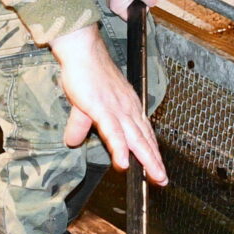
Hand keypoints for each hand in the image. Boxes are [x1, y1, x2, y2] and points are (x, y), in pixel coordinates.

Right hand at [51, 24, 166, 183]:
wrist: (82, 52)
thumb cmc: (86, 74)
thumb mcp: (83, 105)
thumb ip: (80, 125)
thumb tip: (71, 142)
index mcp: (127, 107)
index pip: (144, 133)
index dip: (151, 151)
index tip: (158, 168)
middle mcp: (128, 109)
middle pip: (144, 139)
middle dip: (155, 161)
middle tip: (162, 180)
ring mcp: (117, 109)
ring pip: (135, 139)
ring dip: (146, 159)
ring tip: (154, 176)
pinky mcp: (102, 108)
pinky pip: (113, 132)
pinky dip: (120, 148)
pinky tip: (123, 163)